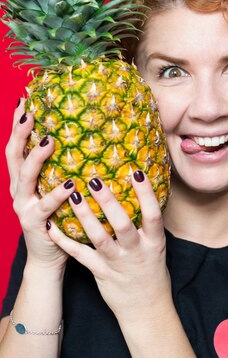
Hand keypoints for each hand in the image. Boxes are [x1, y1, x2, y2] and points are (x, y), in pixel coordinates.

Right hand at [5, 99, 69, 271]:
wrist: (48, 258)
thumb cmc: (57, 218)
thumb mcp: (54, 190)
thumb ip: (61, 169)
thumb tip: (83, 139)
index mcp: (23, 180)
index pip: (16, 146)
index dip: (16, 124)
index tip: (23, 100)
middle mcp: (19, 190)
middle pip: (14, 156)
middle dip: (19, 133)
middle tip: (30, 113)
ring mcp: (24, 207)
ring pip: (26, 177)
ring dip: (37, 157)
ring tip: (49, 141)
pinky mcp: (35, 223)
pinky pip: (46, 206)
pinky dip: (57, 194)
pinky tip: (70, 184)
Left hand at [47, 171, 171, 322]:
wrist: (146, 309)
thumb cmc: (152, 270)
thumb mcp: (156, 246)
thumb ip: (147, 223)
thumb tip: (141, 188)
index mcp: (154, 241)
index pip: (152, 214)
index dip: (145, 194)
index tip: (136, 172)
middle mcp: (136, 251)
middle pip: (122, 224)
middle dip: (108, 202)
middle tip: (95, 179)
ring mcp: (117, 262)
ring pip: (99, 237)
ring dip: (85, 216)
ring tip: (73, 196)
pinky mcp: (100, 272)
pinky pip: (80, 255)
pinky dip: (65, 241)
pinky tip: (53, 227)